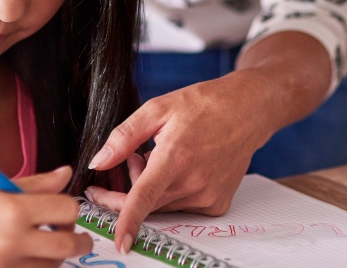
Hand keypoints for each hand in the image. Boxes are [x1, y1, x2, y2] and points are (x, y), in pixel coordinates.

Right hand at [0, 167, 91, 267]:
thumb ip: (34, 184)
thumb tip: (65, 174)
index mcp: (13, 210)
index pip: (67, 208)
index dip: (69, 207)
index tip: (62, 209)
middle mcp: (12, 241)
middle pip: (68, 245)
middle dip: (77, 239)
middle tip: (72, 235)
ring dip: (54, 257)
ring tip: (39, 245)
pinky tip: (21, 258)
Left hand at [82, 72, 276, 253]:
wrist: (247, 111)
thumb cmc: (204, 105)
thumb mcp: (158, 109)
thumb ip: (124, 137)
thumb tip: (99, 161)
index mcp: (175, 156)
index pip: (145, 197)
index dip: (128, 221)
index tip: (119, 242)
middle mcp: (193, 182)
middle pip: (147, 205)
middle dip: (125, 190)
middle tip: (128, 161)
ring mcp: (207, 196)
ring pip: (162, 207)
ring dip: (150, 189)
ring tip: (157, 156)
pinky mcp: (216, 204)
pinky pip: (181, 207)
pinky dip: (172, 193)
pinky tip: (178, 169)